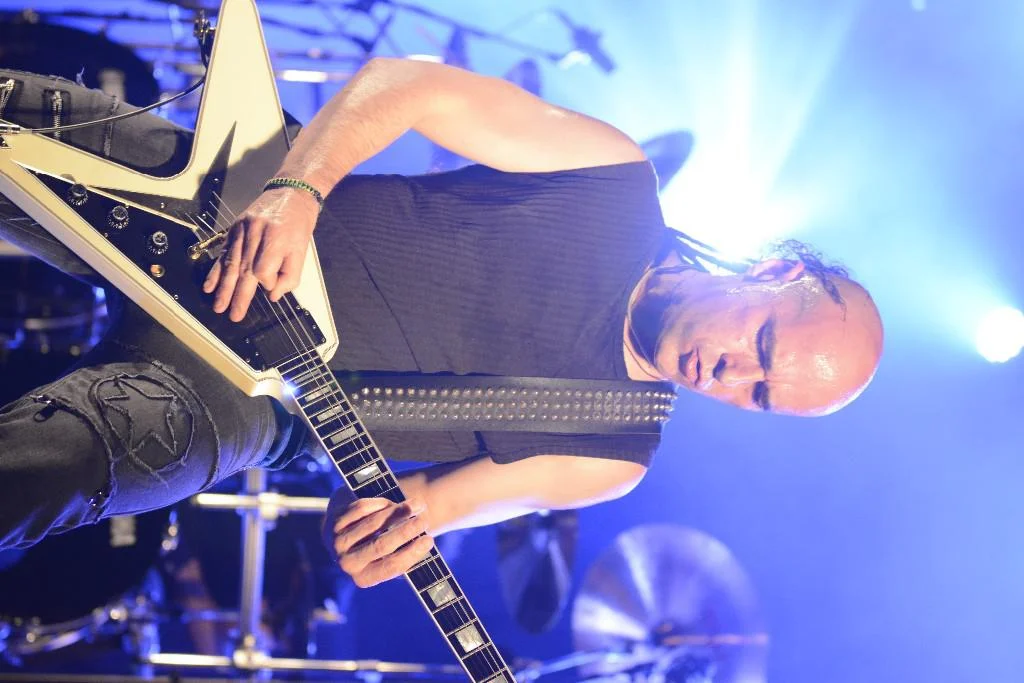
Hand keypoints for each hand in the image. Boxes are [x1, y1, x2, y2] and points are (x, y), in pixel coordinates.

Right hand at [203, 186, 319, 321]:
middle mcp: (256, 233)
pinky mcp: (234, 228)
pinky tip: (209, 285)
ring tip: (218, 305)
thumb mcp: (302, 251)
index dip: (266, 283)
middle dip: (237, 295)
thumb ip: (290, 275)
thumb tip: (272, 295)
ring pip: (231, 262)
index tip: (269, 286)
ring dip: (223, 287)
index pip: (263, 269)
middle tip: (233, 315)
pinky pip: (223, 252)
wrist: (290, 194)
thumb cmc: (298, 225)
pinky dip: (215, 271)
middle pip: (244, 269)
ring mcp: (242, 230)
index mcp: (276, 238)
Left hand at [323, 493, 433, 587]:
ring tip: (417, 505)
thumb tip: (425, 544)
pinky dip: (380, 503)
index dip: (412, 552)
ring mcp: (338, 542)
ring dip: (399, 512)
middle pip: (382, 545)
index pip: (391, 566)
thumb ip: (404, 555)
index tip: (429, 539)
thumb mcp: (388, 557)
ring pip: (373, 524)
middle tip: (425, 519)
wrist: (346, 530)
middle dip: (407, 530)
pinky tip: (391, 502)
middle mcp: (347, 563)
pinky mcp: (333, 521)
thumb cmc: (377, 546)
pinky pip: (361, 509)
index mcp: (363, 578)